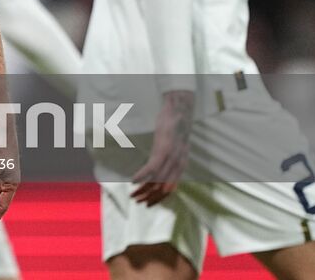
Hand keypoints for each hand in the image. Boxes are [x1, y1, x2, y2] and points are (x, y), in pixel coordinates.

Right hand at [131, 90, 194, 205]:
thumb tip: (163, 168)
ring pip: (157, 180)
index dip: (159, 199)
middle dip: (150, 197)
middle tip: (137, 202)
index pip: (170, 189)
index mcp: (181, 166)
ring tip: (133, 195)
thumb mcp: (176, 146)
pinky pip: (152, 167)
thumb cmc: (176, 127)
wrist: (180, 110)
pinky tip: (133, 180)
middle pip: (163, 188)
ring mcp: (171, 157)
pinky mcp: (163, 149)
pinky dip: (142, 175)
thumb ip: (171, 158)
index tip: (148, 204)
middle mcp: (178, 165)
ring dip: (143, 189)